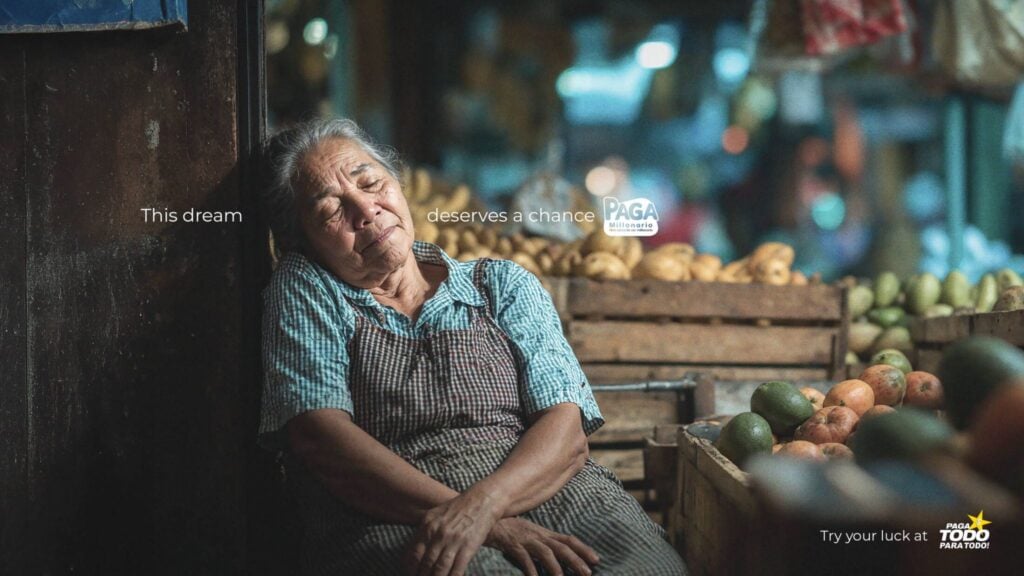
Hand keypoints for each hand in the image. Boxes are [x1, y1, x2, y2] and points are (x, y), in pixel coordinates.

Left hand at [404, 490, 502, 575]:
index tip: (409, 574)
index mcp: (428, 526)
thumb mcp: (436, 514)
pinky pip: (457, 569)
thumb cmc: (458, 508)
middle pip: (425, 563)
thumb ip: (424, 531)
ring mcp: (454, 541)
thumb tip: (413, 551)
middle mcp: (439, 534)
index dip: (410, 568)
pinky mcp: (468, 547)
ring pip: (439, 569)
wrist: (482, 501)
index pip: (413, 553)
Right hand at [485, 517, 599, 575]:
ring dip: (555, 566)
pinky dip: (530, 568)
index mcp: (544, 533)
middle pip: (561, 547)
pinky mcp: (512, 544)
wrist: (486, 517)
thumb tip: (556, 556)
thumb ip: (542, 543)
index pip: (568, 539)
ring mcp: (525, 539)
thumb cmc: (508, 529)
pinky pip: (523, 557)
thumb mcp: (528, 534)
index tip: (596, 560)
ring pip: (545, 552)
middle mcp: (538, 535)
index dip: (583, 549)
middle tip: (587, 573)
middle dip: (576, 560)